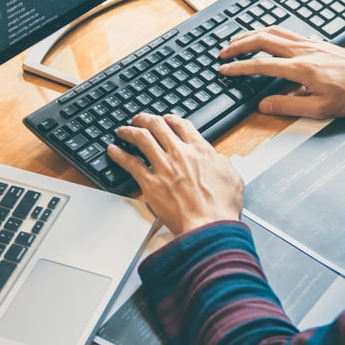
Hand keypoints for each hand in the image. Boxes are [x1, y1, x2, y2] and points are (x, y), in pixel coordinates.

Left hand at [107, 113, 243, 235]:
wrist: (209, 226)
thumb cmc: (221, 207)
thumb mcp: (232, 177)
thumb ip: (223, 163)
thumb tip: (219, 160)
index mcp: (200, 150)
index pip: (181, 125)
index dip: (171, 119)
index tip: (165, 119)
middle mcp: (180, 153)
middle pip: (158, 125)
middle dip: (145, 119)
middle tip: (139, 120)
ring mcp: (164, 167)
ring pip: (142, 138)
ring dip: (130, 131)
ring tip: (123, 130)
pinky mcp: (151, 184)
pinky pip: (130, 163)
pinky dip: (119, 155)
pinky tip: (112, 151)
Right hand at [219, 26, 344, 118]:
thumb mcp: (319, 109)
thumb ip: (288, 106)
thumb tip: (264, 105)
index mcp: (300, 69)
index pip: (261, 65)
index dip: (239, 68)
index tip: (224, 71)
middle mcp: (301, 51)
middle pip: (261, 40)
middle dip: (238, 45)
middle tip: (223, 53)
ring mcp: (308, 43)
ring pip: (272, 31)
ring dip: (251, 34)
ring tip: (236, 41)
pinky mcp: (314, 42)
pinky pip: (285, 31)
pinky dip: (267, 31)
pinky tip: (264, 36)